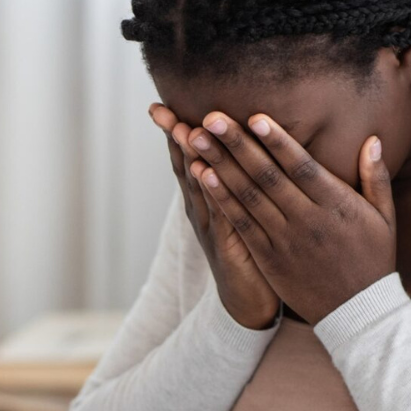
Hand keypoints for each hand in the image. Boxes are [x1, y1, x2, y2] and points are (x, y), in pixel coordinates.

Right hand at [149, 103, 280, 329]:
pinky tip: (204, 172)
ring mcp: (210, 226)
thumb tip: (235, 147)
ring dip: (191, 157)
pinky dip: (211, 191)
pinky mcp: (227, 243)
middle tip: (161, 111)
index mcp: (206, 199)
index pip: (188, 158)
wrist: (248, 303)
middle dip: (174, 138)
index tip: (160, 106)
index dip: (174, 132)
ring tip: (182, 130)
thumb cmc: (251, 253)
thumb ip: (237, 181)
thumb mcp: (242, 212)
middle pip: (185, 167)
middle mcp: (201, 210)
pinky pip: (219, 211)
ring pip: (199, 186)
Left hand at [180, 110, 396, 324]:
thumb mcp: (384, 218)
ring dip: (220, 166)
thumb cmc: (372, 260)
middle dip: (237, 146)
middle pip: (267, 177)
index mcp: (336, 205)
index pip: (302, 167)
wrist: (356, 313)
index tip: (256, 117)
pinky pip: (240, 224)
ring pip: (247, 197)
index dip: (278, 142)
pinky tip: (203, 177)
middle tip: (212, 118)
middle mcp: (307, 220)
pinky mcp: (267, 257)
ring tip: (198, 139)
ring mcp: (284, 240)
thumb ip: (376, 177)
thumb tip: (371, 139)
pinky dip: (221, 199)